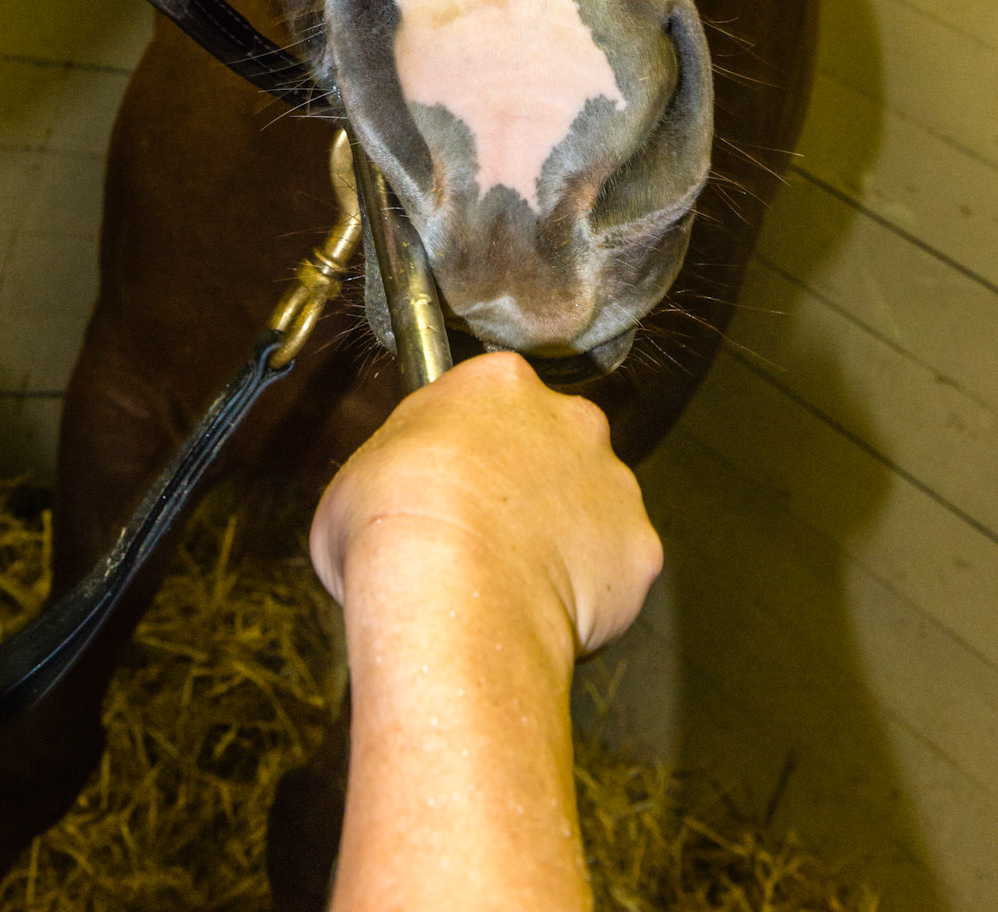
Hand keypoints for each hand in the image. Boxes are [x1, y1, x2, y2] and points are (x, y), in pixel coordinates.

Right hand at [310, 352, 661, 663]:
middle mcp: (569, 418)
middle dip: (533, 484)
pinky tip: (549, 614)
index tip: (460, 476)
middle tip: (492, 533)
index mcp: (499, 383)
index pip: (498, 399)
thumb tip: (396, 502)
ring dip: (566, 537)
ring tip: (516, 584)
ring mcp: (612, 481)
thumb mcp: (359, 475)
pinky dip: (595, 595)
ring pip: (593, 506)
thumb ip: (399, 468)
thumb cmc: (392, 527)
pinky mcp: (639, 547)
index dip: (477, 444)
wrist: (447, 590)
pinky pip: (618, 570)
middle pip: (558, 444)